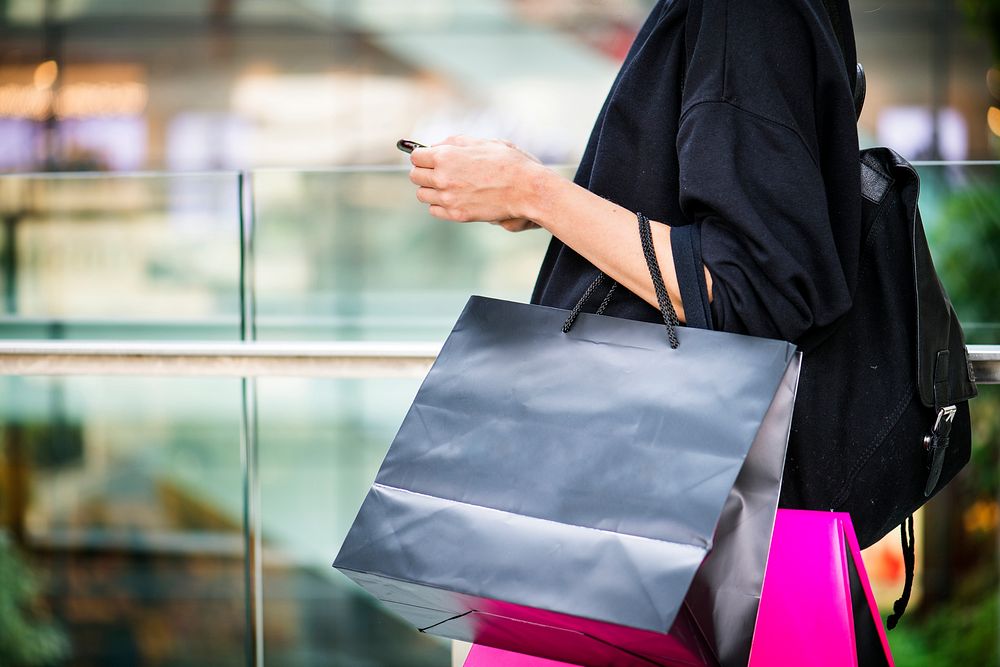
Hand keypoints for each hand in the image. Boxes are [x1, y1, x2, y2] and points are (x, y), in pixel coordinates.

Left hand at [408, 135, 546, 230]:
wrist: (526, 188)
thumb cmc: (507, 162)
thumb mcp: (480, 142)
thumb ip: (454, 143)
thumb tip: (436, 146)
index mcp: (445, 157)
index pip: (416, 157)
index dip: (422, 156)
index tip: (427, 158)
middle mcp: (442, 178)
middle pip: (415, 176)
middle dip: (424, 172)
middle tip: (436, 171)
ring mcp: (449, 199)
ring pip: (422, 195)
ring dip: (430, 189)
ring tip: (446, 185)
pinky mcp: (457, 215)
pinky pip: (434, 210)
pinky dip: (439, 204)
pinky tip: (452, 198)